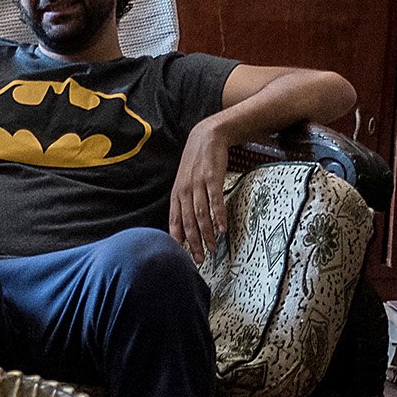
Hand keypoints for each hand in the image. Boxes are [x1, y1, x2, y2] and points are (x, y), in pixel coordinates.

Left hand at [170, 117, 229, 265]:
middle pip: (188, 223)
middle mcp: (185, 191)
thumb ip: (184, 203)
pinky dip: (218, 217)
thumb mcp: (185, 182)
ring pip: (201, 215)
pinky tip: (222, 230)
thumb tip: (185, 225)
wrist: (207, 136)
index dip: (178, 241)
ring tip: (212, 249)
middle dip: (193, 244)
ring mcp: (198, 184)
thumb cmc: (196, 163)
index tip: (182, 257)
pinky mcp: (212, 178)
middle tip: (200, 260)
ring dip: (206, 235)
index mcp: (177, 194)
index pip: (174, 222)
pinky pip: (215, 201)